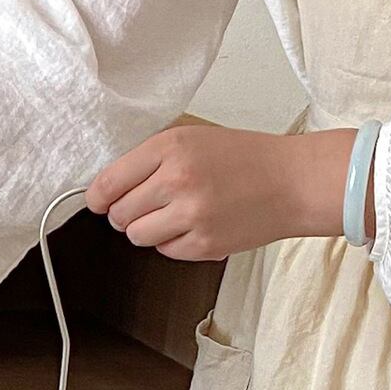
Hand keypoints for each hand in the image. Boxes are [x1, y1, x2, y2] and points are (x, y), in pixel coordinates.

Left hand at [87, 124, 367, 259]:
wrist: (293, 181)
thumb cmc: (244, 158)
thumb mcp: (192, 138)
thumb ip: (148, 160)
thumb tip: (103, 190)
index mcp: (170, 148)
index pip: (107, 183)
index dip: (98, 197)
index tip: (99, 201)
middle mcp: (177, 180)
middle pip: (118, 214)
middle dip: (127, 213)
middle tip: (151, 205)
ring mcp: (190, 215)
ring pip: (136, 236)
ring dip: (148, 229)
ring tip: (175, 214)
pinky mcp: (203, 245)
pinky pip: (164, 251)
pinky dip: (173, 242)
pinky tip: (196, 224)